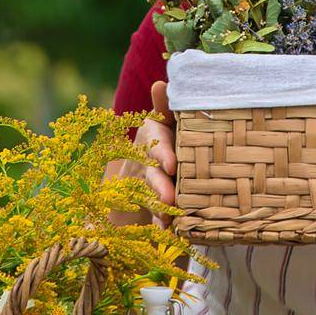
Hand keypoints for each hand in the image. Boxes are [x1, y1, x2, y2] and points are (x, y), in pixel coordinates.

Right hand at [106, 80, 177, 228]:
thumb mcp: (168, 123)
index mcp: (152, 137)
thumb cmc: (169, 139)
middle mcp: (143, 159)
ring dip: (157, 208)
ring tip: (168, 220)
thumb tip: (161, 82)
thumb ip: (166, 107)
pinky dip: (159, 223)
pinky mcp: (147, 204)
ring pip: (148, 196)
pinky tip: (168, 231)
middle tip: (170, 197)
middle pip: (149, 172)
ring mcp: (143, 184)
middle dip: (159, 185)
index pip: (154, 142)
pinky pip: (151, 215)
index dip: (162, 153)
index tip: (173, 165)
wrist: (148, 169)